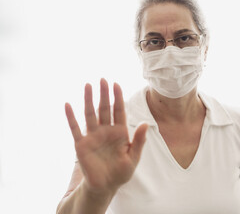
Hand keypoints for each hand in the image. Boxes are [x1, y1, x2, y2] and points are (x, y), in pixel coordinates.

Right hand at [65, 79, 147, 194]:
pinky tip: (68, 105)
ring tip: (88, 85)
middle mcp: (106, 131)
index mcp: (120, 132)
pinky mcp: (81, 144)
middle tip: (103, 79)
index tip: (116, 84)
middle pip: (104, 109)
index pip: (119, 111)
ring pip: (90, 114)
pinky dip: (71, 117)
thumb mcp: (133, 157)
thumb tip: (145, 123)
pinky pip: (75, 128)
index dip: (118, 98)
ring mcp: (93, 136)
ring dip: (88, 100)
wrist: (105, 186)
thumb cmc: (121, 172)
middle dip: (104, 94)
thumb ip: (138, 141)